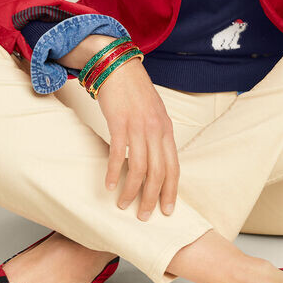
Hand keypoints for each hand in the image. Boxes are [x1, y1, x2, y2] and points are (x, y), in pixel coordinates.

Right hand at [95, 51, 178, 221]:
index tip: (167, 211)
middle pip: (158, 172)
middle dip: (152, 198)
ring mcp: (137, 126)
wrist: (118, 66)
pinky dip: (112, 172)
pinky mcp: (119, 122)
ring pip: (138, 167)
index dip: (171, 191)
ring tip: (123, 204)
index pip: (174, 167)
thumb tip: (157, 160)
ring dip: (131, 190)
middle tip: (144, 217)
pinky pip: (117, 153)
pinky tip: (108, 185)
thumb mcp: (154, 113)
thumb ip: (157, 135)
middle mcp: (155, 130)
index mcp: (166, 129)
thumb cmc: (135, 91)